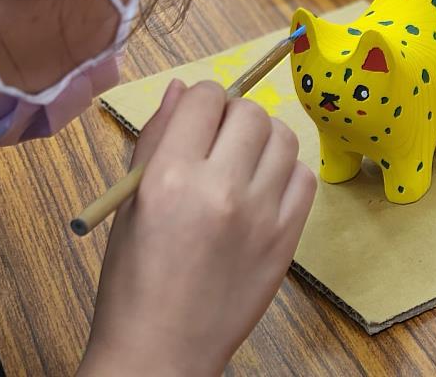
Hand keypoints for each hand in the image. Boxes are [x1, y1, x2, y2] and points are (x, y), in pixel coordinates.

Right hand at [77, 79, 315, 375]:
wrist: (163, 346)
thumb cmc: (134, 279)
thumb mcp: (130, 202)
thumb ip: (157, 138)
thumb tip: (181, 89)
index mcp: (170, 177)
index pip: (205, 98)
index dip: (201, 98)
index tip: (199, 115)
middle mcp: (221, 189)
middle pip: (250, 112)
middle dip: (233, 115)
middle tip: (219, 140)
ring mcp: (261, 214)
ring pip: (283, 138)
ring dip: (263, 139)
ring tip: (243, 162)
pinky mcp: (286, 238)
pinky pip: (304, 177)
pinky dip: (287, 172)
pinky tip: (264, 187)